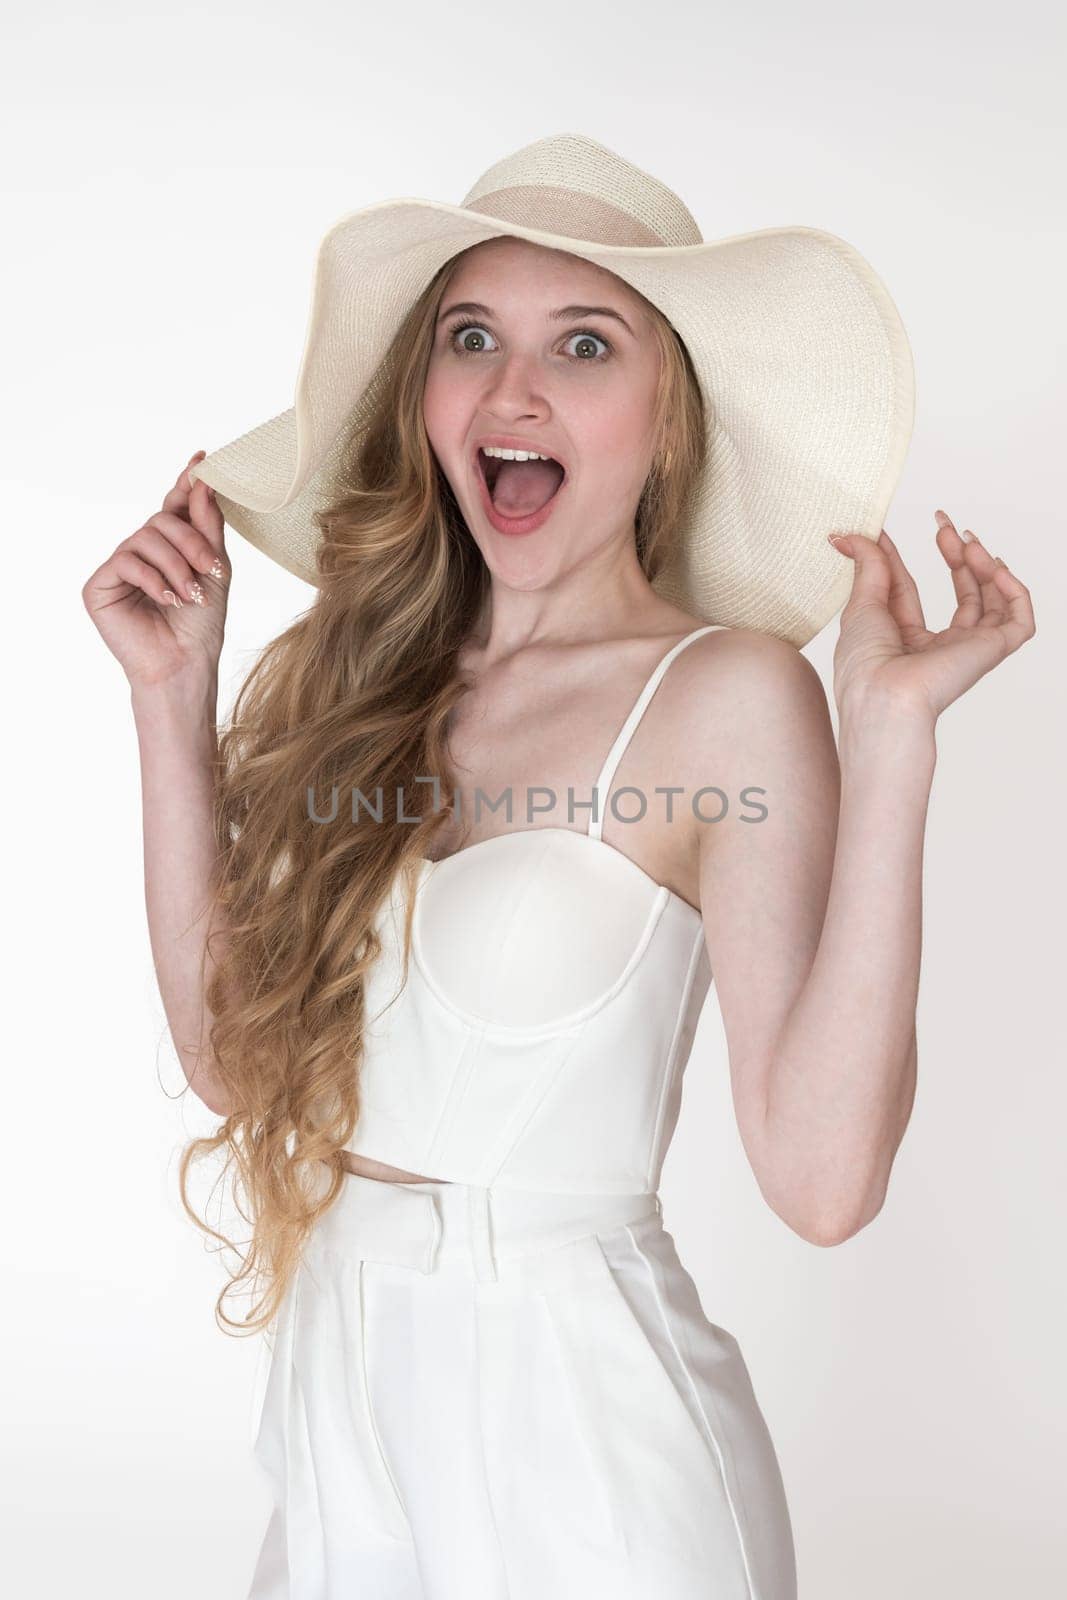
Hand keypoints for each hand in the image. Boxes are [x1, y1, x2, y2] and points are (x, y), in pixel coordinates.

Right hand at [82, 451, 229, 690]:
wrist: (185, 664)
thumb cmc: (200, 625)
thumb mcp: (214, 568)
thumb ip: (207, 524)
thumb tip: (202, 479)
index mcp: (169, 548)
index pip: (174, 507)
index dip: (185, 483)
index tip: (202, 460)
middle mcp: (141, 553)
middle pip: (162, 519)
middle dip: (192, 543)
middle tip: (212, 572)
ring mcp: (118, 568)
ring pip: (146, 537)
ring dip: (176, 566)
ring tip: (189, 596)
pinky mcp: (99, 585)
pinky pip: (125, 560)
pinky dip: (152, 578)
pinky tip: (167, 600)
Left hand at [826, 511, 1035, 722]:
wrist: (883, 694)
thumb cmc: (865, 665)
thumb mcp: (860, 605)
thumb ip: (866, 566)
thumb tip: (851, 535)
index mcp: (901, 641)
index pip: (907, 591)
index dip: (899, 558)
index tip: (888, 530)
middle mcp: (937, 647)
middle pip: (958, 593)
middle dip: (953, 555)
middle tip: (943, 525)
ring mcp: (966, 650)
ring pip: (991, 602)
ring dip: (982, 565)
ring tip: (968, 539)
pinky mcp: (991, 651)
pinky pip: (1020, 619)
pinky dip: (1015, 590)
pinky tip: (996, 567)